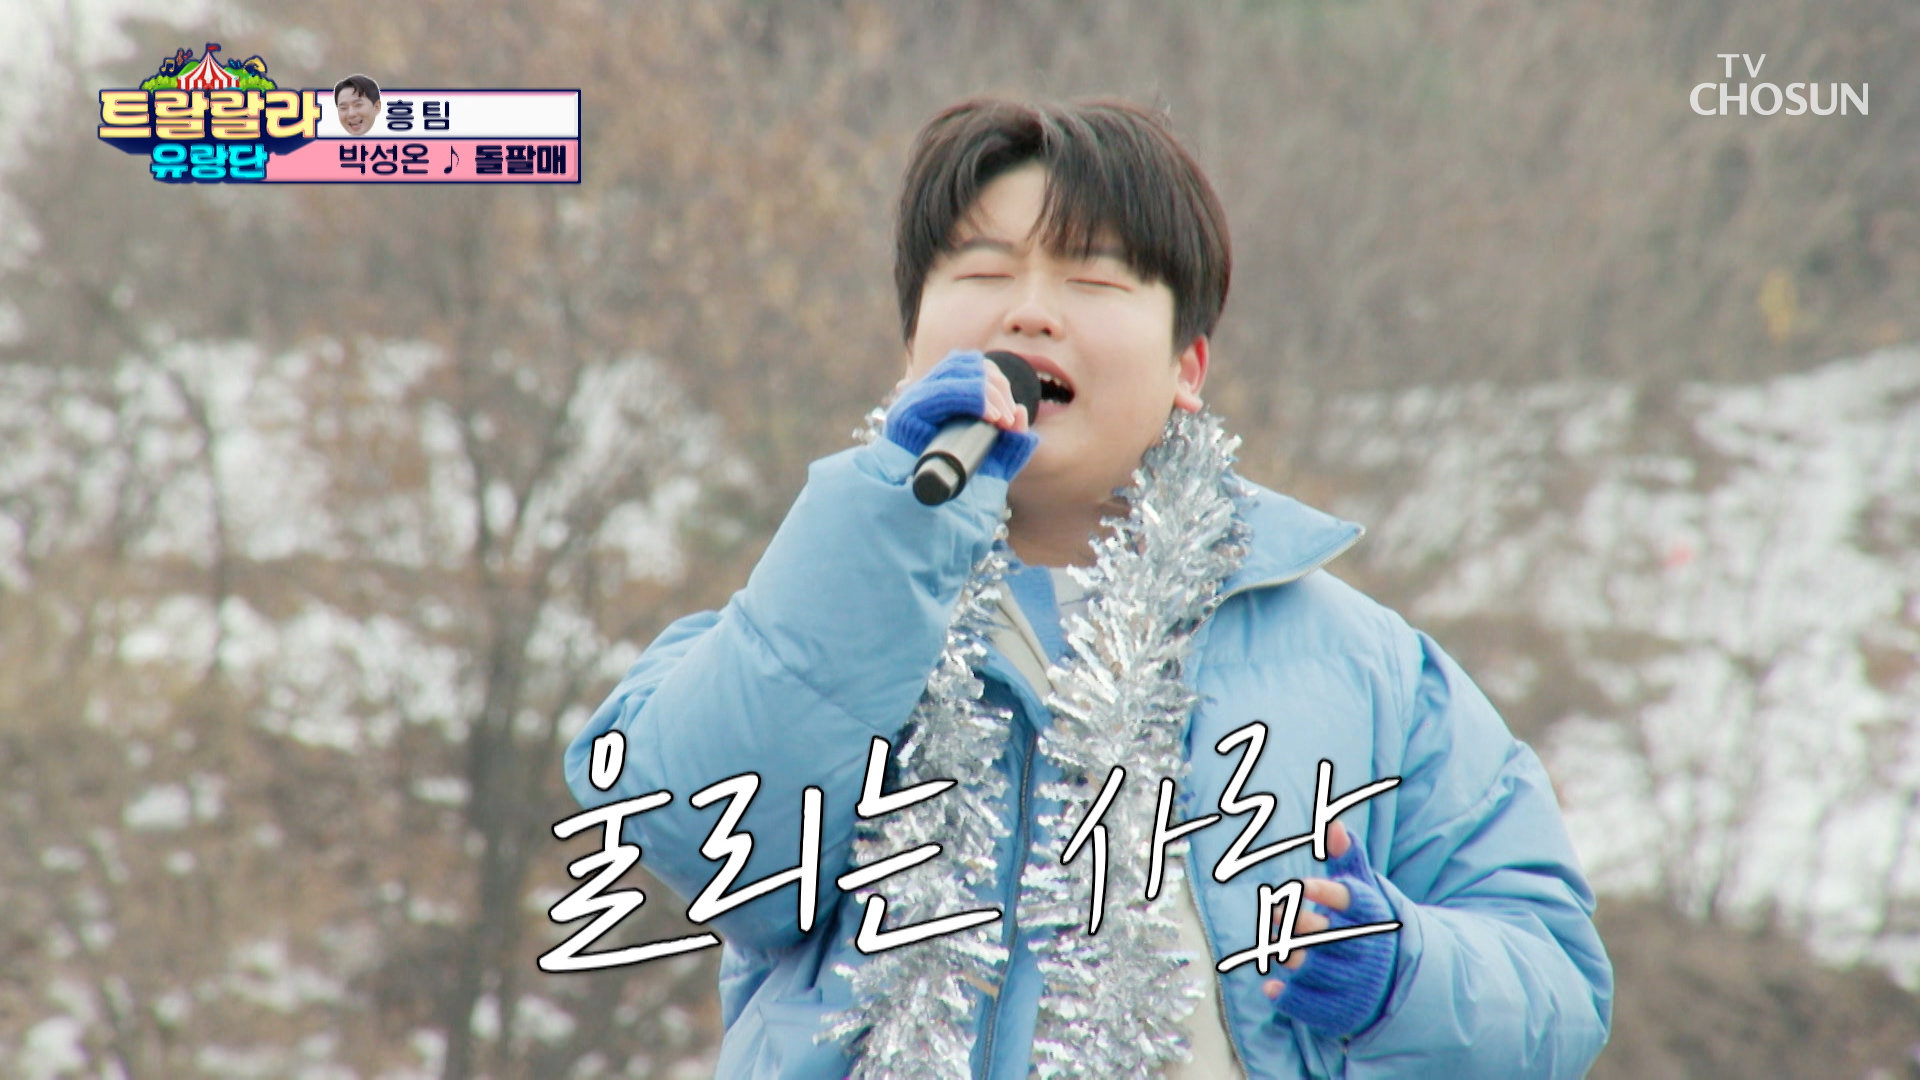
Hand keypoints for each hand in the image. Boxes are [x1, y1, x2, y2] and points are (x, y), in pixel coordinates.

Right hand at [883, 350, 1037, 480]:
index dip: (999, 382)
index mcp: (944, 395)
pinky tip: (989, 416)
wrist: (927, 512)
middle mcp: (926, 391)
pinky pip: (943, 391)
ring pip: (958, 371)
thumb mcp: (995, 460)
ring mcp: (914, 399)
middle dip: (997, 387)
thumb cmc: (957, 486)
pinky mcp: (906, 412)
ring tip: (1001, 420)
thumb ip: (1013, 440)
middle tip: (1009, 420)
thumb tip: (1023, 411)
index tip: (1012, 417)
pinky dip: (972, 397)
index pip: (974, 366)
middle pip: (968, 363)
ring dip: (988, 392)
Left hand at [1262, 820, 1400, 1036]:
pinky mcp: (1339, 1008)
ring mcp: (1352, 981)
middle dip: (1295, 922)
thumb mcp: (1363, 889)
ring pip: (1311, 967)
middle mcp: (1362, 949)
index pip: (1349, 901)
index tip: (1299, 884)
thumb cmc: (1364, 922)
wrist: (1393, 979)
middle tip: (1273, 909)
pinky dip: (1288, 997)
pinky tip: (1271, 987)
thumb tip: (1333, 822)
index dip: (1323, 893)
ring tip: (1270, 941)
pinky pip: (1309, 1005)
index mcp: (1369, 916)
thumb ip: (1347, 858)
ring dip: (1286, 954)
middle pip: (1324, 934)